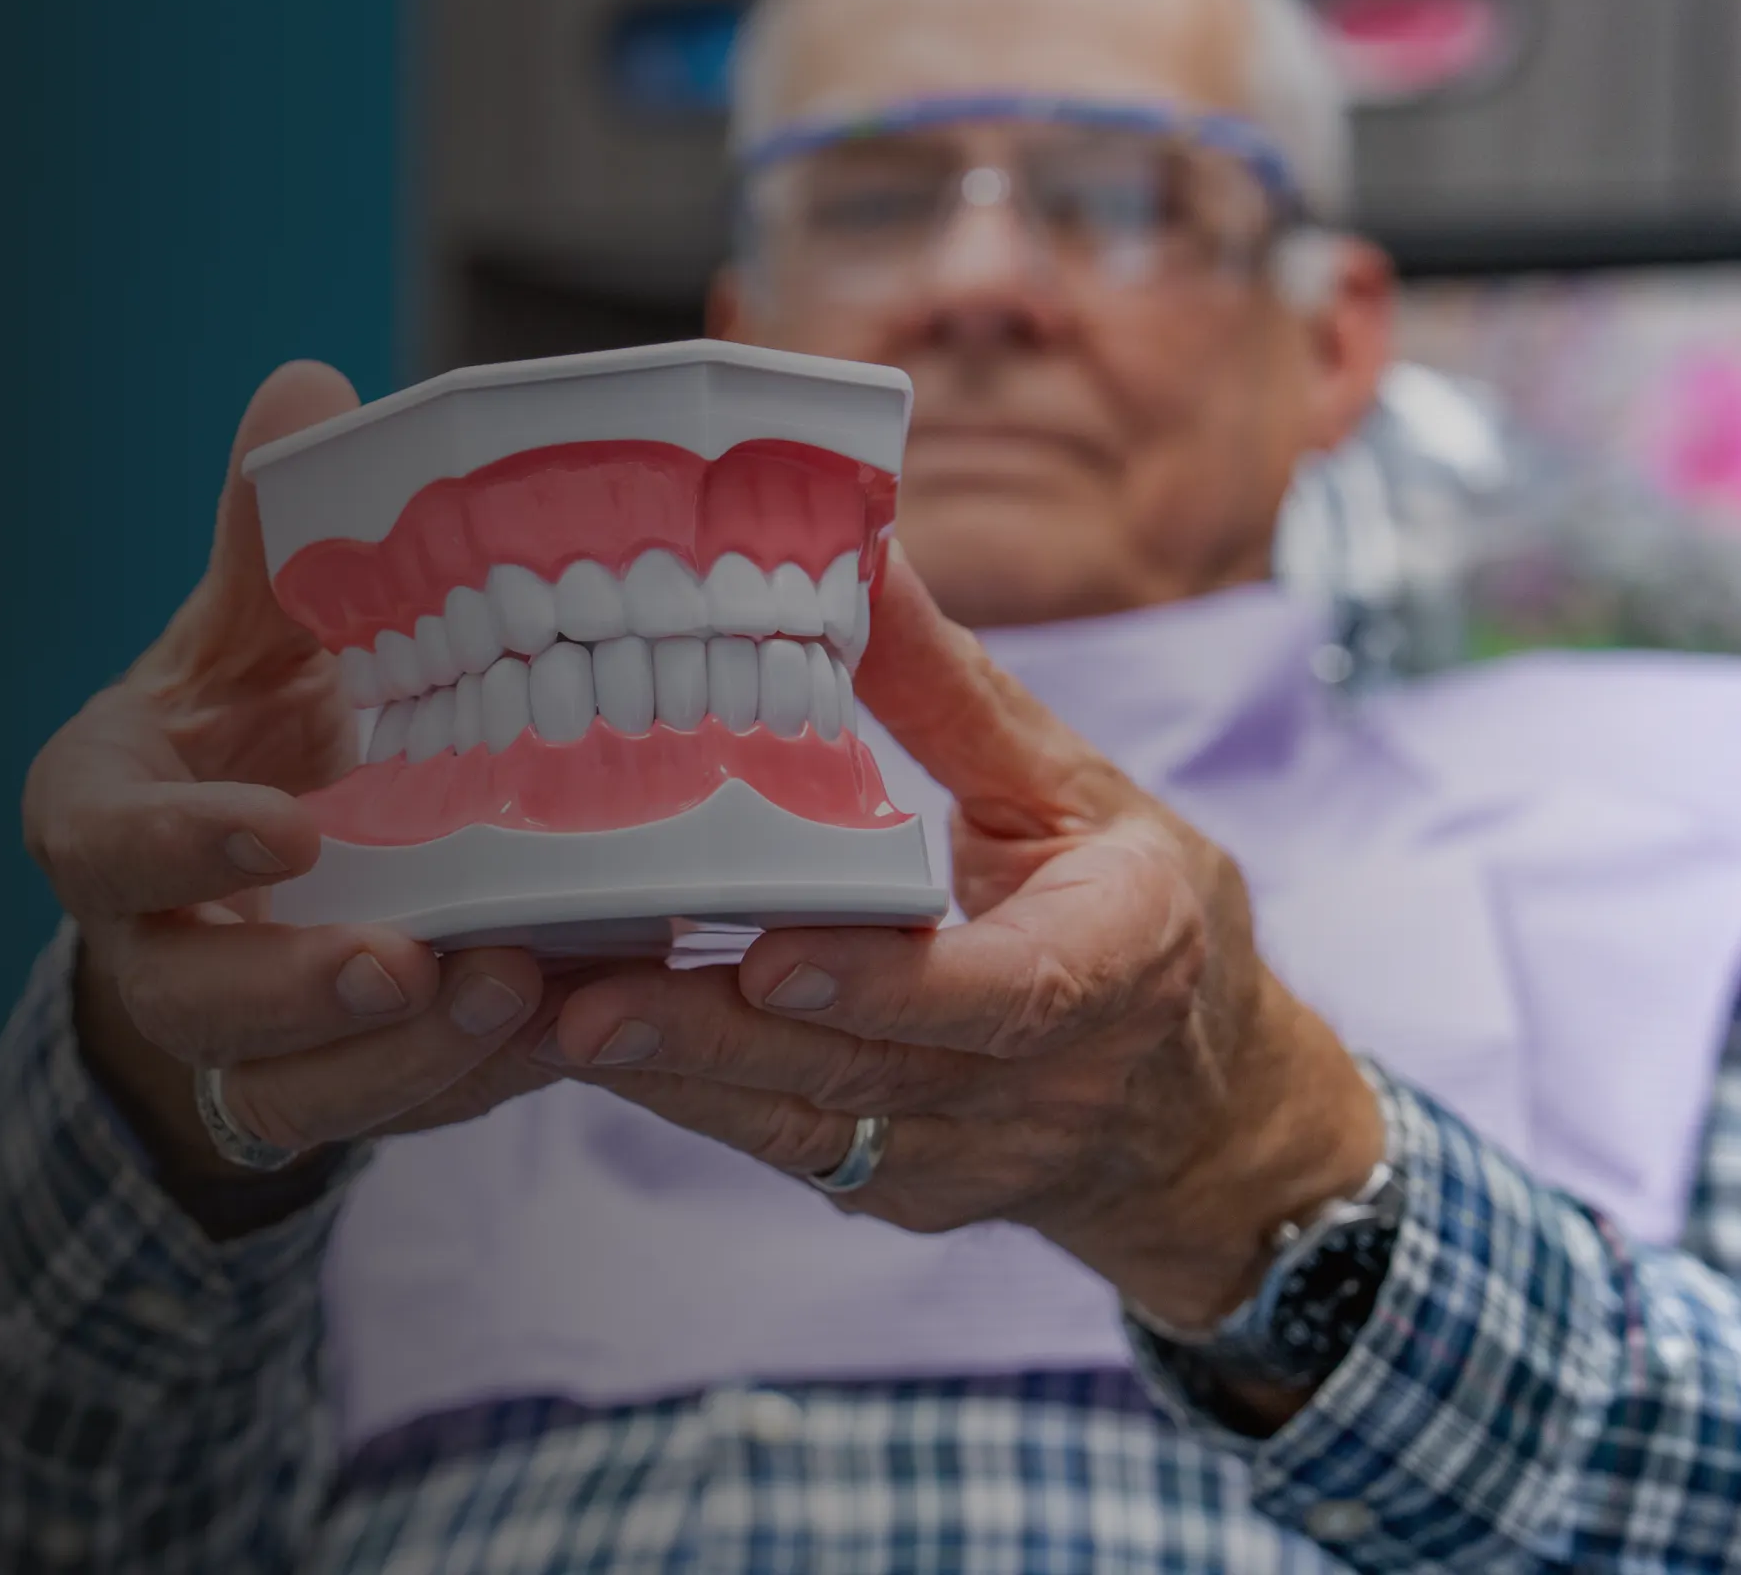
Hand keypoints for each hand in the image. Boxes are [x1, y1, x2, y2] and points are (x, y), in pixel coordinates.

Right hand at [32, 363, 554, 1212]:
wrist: (261, 853)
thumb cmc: (246, 721)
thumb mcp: (247, 631)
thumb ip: (271, 537)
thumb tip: (309, 392)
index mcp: (102, 818)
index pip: (109, 847)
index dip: (187, 845)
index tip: (287, 827)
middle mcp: (151, 942)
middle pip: (203, 999)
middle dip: (306, 994)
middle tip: (415, 960)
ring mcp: (239, 1034)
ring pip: (300, 1087)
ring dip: (412, 1055)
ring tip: (524, 991)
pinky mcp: (327, 1087)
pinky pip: (393, 1112)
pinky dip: (475, 1081)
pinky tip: (567, 1025)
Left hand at [534, 544, 1381, 1327]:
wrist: (1204, 1116)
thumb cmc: (1131, 909)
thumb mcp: (1076, 789)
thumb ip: (957, 693)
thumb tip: (861, 550)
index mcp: (1118, 962)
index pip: (1007, 991)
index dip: (887, 983)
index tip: (772, 959)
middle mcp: (1047, 1080)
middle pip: (868, 1067)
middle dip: (713, 1038)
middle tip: (579, 1002)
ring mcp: (974, 1154)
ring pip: (806, 1123)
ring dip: (669, 1076)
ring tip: (536, 1020)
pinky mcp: (905, 1190)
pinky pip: (785, 1147)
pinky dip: (682, 1101)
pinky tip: (576, 1048)